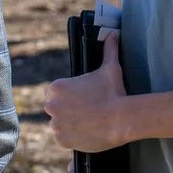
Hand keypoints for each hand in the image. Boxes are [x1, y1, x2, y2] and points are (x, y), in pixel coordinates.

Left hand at [44, 29, 132, 152]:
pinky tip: (86, 132)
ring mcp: (55, 124)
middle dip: (68, 110)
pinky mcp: (61, 139)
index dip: (69, 97)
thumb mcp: (111, 68)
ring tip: (88, 122)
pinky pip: (63, 138)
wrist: (122, 118)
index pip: (55, 93)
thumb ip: (109, 50)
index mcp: (56, 88)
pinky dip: (72, 137)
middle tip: (88, 111)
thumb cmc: (115, 92)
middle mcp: (51, 105)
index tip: (83, 99)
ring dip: (69, 124)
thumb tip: (114, 33)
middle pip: (55, 108)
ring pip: (59, 124)